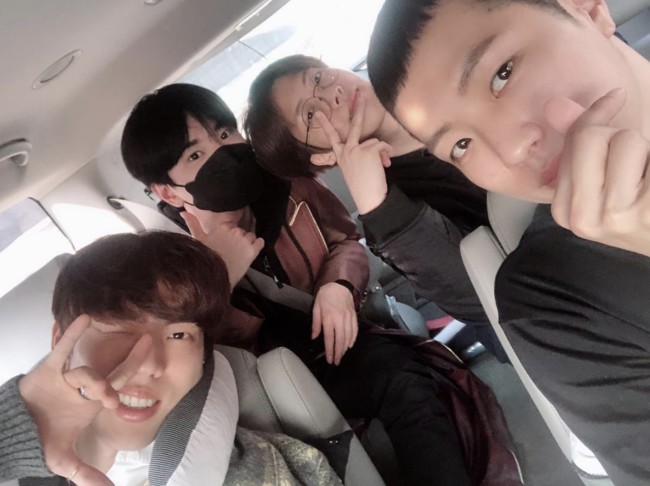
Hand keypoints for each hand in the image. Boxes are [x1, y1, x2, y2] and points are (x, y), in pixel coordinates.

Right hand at [18, 315, 151, 485]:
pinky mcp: (49, 370)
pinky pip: (62, 351)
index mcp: (94, 402)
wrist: (16, 429)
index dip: (126, 387)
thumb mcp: (63, 459)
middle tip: (148, 347)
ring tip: (102, 396)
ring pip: (86, 372)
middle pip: (114, 371)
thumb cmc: (42, 437)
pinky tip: (83, 319)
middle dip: (132, 360)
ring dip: (94, 381)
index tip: (124, 402)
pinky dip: (71, 335)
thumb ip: (84, 473)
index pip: (118, 388)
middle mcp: (86, 387)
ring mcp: (69, 377)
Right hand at [182, 209, 263, 288]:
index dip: (230, 235)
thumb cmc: (206, 258)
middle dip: (239, 240)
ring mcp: (245, 240)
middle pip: (242, 231)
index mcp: (223, 226)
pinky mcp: (253, 250)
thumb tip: (183, 211)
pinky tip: (249, 253)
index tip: (226, 243)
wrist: (215, 278)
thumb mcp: (198, 240)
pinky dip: (257, 246)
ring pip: (251, 236)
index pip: (233, 226)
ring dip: (248, 243)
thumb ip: (193, 224)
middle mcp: (235, 230)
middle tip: (231, 251)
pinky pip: (261, 242)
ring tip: (238, 254)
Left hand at [312, 282, 358, 364]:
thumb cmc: (325, 296)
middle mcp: (340, 319)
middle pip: (340, 340)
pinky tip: (350, 345)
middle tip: (336, 362)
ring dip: (345, 348)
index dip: (330, 350)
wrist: (339, 285)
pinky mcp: (354, 316)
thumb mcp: (316, 307)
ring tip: (341, 355)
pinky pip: (355, 330)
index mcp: (329, 318)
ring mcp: (348, 318)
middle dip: (338, 353)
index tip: (329, 359)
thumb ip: (316, 323)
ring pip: (348, 337)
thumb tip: (314, 337)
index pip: (330, 338)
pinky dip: (353, 339)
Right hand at [315, 96, 392, 214]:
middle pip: (354, 125)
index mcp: (342, 155)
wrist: (368, 198)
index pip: (332, 137)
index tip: (318, 113)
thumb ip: (360, 155)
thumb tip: (377, 148)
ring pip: (375, 142)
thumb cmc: (363, 187)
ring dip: (381, 152)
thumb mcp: (355, 169)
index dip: (325, 124)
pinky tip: (384, 165)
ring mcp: (356, 149)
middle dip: (358, 107)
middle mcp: (347, 150)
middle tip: (359, 92)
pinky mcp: (368, 150)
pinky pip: (382, 145)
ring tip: (381, 166)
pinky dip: (386, 154)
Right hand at [550, 88, 649, 256]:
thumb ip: (580, 141)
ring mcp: (618, 217)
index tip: (615, 100)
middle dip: (622, 138)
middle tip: (637, 166)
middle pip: (594, 137)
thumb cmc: (642, 214)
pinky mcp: (648, 212)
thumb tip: (554, 105)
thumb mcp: (605, 182)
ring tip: (648, 181)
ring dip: (646, 151)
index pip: (575, 140)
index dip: (597, 116)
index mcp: (564, 209)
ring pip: (628, 141)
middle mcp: (584, 217)